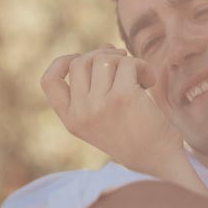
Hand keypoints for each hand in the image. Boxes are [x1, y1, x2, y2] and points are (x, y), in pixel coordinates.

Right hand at [40, 45, 182, 175]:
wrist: (159, 161)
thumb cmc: (134, 135)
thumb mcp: (106, 113)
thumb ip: (98, 83)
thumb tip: (105, 46)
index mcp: (71, 119)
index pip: (48, 81)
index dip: (61, 62)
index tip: (80, 58)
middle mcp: (81, 113)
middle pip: (81, 62)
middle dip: (103, 56)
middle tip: (124, 67)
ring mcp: (100, 104)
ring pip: (105, 59)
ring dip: (126, 62)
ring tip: (140, 79)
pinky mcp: (123, 96)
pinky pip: (128, 63)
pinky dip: (141, 66)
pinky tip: (149, 81)